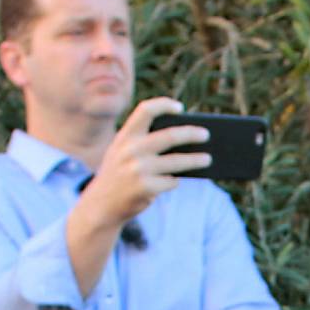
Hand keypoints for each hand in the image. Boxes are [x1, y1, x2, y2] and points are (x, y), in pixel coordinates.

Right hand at [72, 94, 208, 231]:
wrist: (101, 204)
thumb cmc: (119, 174)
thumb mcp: (121, 152)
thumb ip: (142, 142)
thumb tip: (183, 140)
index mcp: (125, 136)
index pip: (145, 111)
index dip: (164, 105)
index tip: (180, 108)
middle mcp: (131, 150)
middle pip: (170, 136)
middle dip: (191, 134)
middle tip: (206, 135)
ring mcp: (138, 169)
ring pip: (177, 162)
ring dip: (196, 160)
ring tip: (208, 159)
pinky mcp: (146, 188)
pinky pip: (171, 181)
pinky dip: (174, 180)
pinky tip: (175, 180)